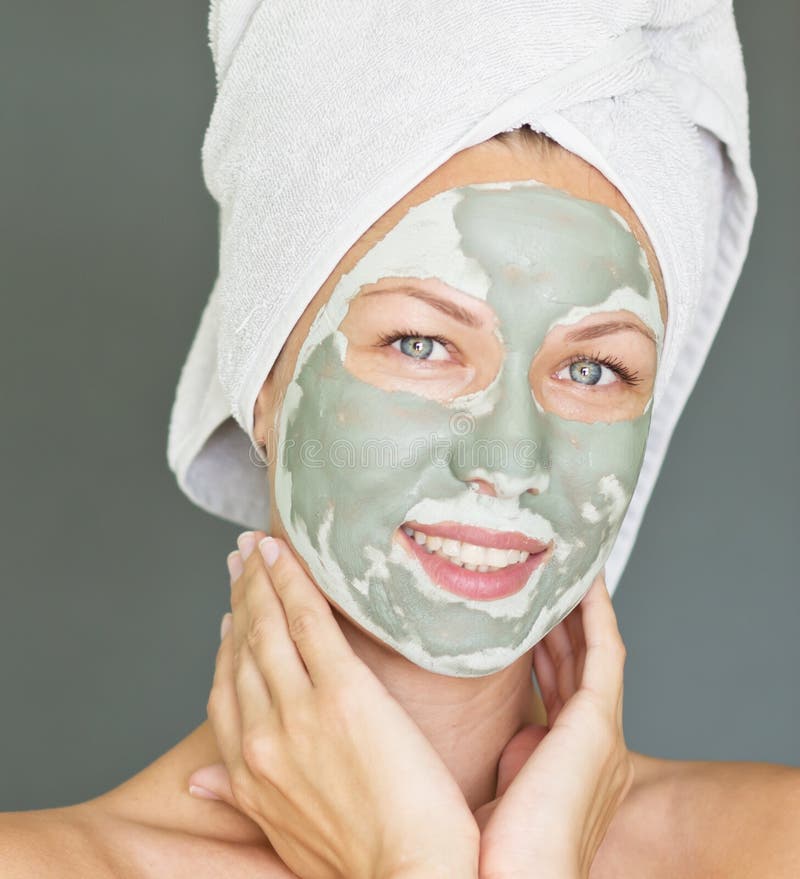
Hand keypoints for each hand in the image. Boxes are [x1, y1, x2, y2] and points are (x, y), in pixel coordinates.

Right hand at [189, 531, 479, 878]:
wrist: (408, 878)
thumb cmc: (358, 862)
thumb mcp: (282, 836)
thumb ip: (239, 797)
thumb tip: (199, 781)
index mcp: (248, 772)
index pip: (224, 690)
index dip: (224, 644)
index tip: (228, 615)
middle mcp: (263, 735)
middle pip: (243, 648)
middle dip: (240, 598)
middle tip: (240, 561)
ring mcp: (301, 710)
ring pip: (269, 629)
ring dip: (261, 581)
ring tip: (259, 549)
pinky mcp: (345, 693)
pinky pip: (309, 623)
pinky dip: (292, 584)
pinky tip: (286, 557)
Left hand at [474, 572, 632, 878]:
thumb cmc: (497, 853)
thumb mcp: (503, 788)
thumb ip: (513, 755)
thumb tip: (512, 731)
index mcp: (566, 758)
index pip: (559, 685)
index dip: (547, 646)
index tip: (527, 614)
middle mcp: (592, 743)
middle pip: (576, 662)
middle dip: (561, 619)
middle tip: (543, 578)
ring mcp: (599, 733)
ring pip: (592, 650)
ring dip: (579, 607)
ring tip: (562, 567)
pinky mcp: (598, 724)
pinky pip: (603, 652)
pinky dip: (596, 613)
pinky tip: (584, 581)